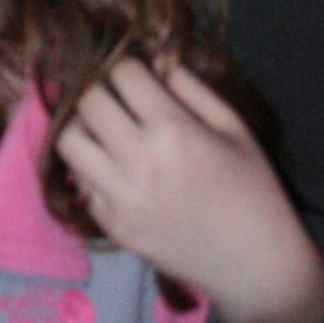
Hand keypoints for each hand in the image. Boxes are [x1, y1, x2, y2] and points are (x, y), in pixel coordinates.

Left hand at [61, 56, 323, 322]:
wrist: (255, 264)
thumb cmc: (253, 189)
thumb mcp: (232, 127)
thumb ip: (190, 87)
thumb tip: (154, 57)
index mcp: (172, 130)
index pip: (122, 74)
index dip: (130, 66)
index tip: (141, 75)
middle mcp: (137, 161)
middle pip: (88, 102)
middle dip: (103, 91)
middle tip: (121, 100)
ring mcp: (119, 198)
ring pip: (68, 141)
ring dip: (85, 128)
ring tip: (109, 132)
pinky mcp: (112, 227)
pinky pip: (80, 183)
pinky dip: (92, 170)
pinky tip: (118, 171)